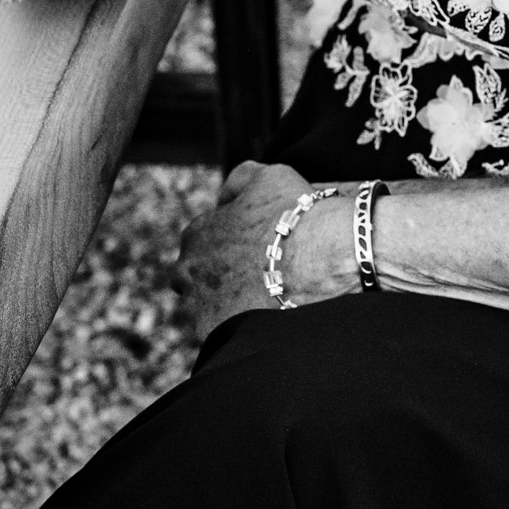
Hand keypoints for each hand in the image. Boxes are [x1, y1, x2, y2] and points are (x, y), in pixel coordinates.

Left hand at [174, 161, 352, 337]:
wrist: (320, 257)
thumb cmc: (295, 214)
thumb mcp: (268, 176)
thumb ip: (238, 181)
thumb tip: (225, 198)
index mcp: (197, 233)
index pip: (202, 240)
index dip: (229, 243)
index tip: (253, 248)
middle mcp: (189, 270)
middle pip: (196, 276)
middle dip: (218, 276)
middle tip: (255, 275)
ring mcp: (200, 305)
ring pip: (209, 306)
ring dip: (228, 303)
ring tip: (266, 299)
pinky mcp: (217, 333)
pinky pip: (224, 332)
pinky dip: (241, 325)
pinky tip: (267, 316)